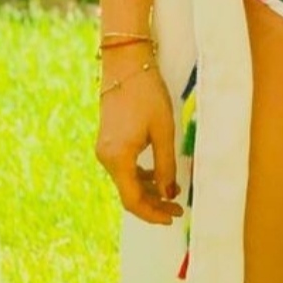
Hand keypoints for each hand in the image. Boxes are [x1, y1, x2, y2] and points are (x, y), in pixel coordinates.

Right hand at [95, 60, 183, 225]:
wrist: (126, 66)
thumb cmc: (147, 95)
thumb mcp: (163, 132)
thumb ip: (166, 166)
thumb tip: (169, 194)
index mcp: (117, 158)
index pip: (133, 200)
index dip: (152, 214)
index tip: (172, 217)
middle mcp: (106, 158)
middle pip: (128, 194)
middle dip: (154, 205)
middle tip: (178, 209)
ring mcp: (104, 150)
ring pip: (126, 182)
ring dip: (149, 191)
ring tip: (173, 194)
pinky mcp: (108, 142)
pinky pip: (124, 168)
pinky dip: (141, 176)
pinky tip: (158, 176)